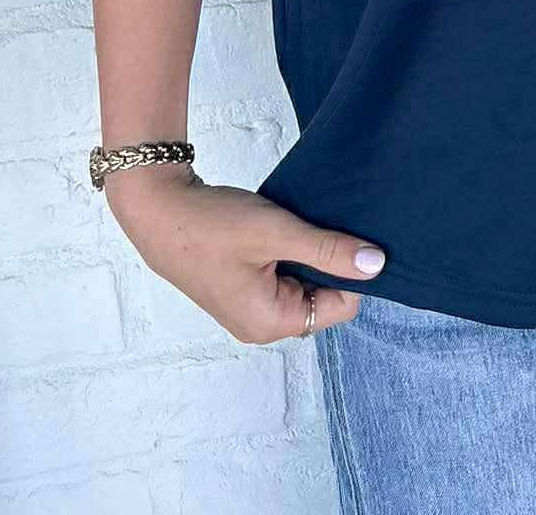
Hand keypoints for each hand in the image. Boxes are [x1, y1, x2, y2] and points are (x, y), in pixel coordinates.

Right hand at [104, 165, 386, 341]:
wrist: (159, 209)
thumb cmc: (212, 225)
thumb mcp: (277, 233)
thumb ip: (328, 250)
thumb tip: (377, 265)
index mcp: (270, 324)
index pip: (341, 305)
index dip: (350, 270)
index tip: (342, 235)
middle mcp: (261, 326)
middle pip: (324, 297)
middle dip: (327, 262)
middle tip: (317, 226)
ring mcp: (250, 309)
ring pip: (304, 283)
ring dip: (308, 255)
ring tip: (298, 225)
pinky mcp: (242, 289)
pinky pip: (284, 276)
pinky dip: (290, 253)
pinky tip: (283, 229)